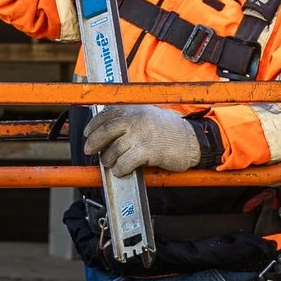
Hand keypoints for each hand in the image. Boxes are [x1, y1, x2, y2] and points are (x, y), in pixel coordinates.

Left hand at [84, 104, 201, 175]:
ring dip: (108, 159)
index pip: (107, 114)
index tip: (88, 133)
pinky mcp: (147, 150)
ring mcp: (141, 134)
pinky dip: (120, 169)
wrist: (192, 140)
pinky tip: (121, 171)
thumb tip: (108, 130)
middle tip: (89, 150)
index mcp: (135, 109)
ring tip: (109, 163)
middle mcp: (136, 119)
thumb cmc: (171, 131)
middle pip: (105, 131)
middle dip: (93, 142)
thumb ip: (131, 119)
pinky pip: (125, 162)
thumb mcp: (150, 115)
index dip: (93, 125)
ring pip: (113, 150)